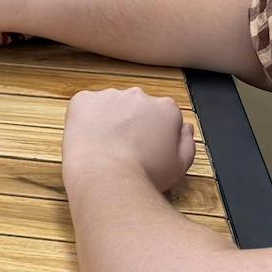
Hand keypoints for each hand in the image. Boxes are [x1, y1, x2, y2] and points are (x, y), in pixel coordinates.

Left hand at [63, 87, 195, 194]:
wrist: (106, 177)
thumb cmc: (144, 175)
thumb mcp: (180, 165)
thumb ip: (187, 142)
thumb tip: (184, 127)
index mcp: (166, 108)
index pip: (163, 115)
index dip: (156, 133)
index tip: (148, 148)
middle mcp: (139, 95)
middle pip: (137, 107)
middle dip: (132, 123)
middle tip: (126, 149)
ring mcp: (109, 95)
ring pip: (111, 105)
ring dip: (109, 120)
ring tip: (106, 148)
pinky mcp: (83, 100)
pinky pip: (86, 106)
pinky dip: (86, 120)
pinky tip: (90, 140)